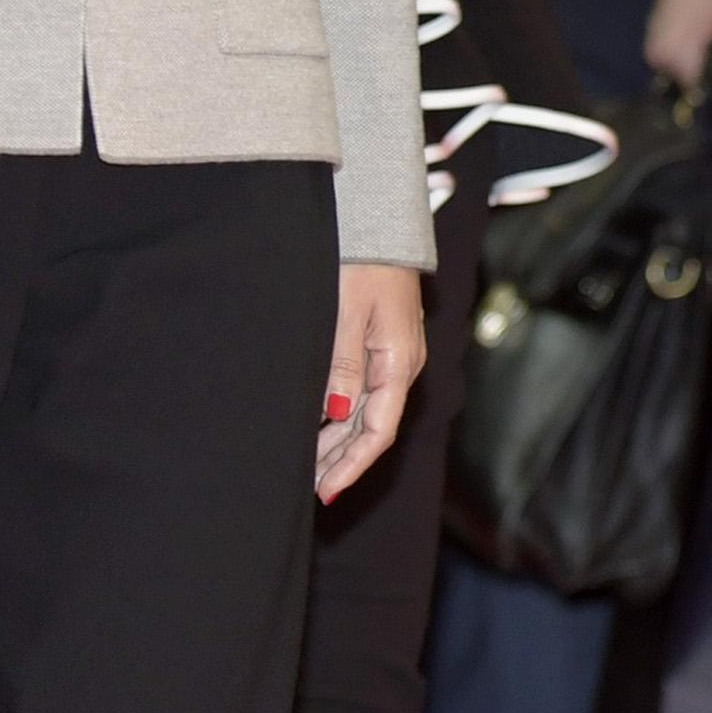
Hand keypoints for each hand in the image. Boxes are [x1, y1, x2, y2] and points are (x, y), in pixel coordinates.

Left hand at [319, 263, 425, 502]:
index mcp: (399, 362)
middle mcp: (402, 364)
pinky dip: (343, 414)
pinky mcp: (384, 342)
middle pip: (373, 427)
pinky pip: (366, 391)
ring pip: (369, 411)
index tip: (324, 490)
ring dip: (340, 440)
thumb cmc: (364, 262)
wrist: (381, 222)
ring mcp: (395, 354)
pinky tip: (322, 422)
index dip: (351, 465)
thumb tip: (340, 413)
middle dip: (342, 459)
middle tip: (309, 486)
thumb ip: (342, 365)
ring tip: (310, 464)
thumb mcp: (347, 313)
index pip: (377, 431)